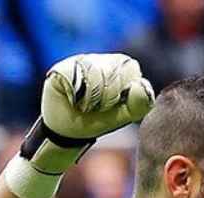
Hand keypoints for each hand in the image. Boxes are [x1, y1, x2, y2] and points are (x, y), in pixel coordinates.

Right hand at [29, 53, 154, 173]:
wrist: (67, 130)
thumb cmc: (97, 120)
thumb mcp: (123, 116)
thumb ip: (139, 104)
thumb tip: (141, 85)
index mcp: (122, 69)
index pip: (130, 68)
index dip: (123, 89)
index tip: (115, 104)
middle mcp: (102, 60)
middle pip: (112, 69)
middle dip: (107, 95)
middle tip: (97, 107)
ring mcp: (81, 61)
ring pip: (93, 70)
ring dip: (90, 96)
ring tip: (84, 105)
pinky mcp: (61, 67)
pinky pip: (72, 75)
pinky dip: (73, 93)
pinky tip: (72, 99)